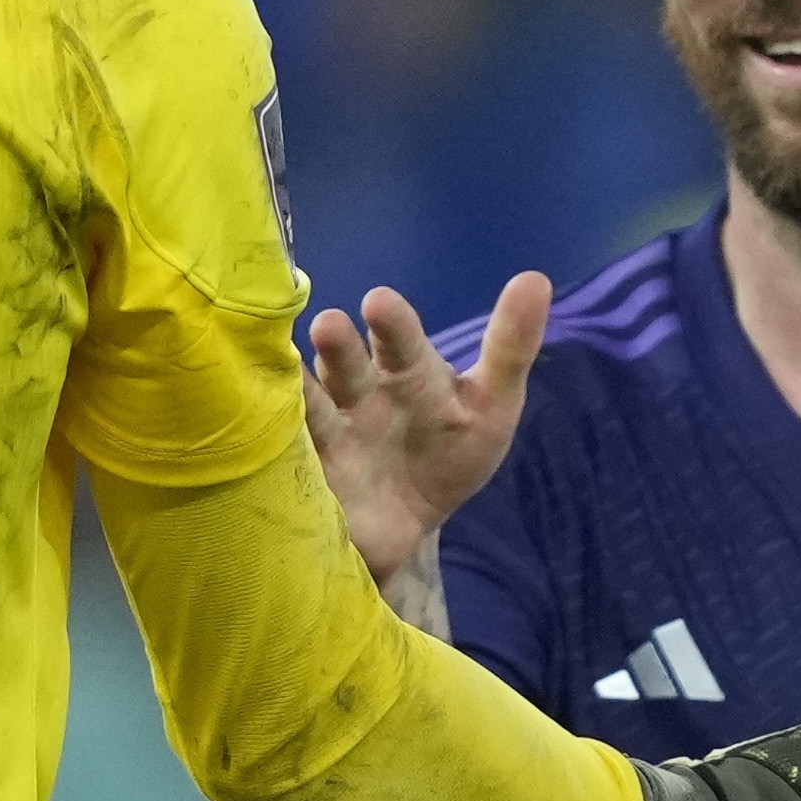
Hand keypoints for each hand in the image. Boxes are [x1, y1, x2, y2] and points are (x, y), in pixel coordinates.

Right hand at [303, 275, 546, 589]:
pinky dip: (273, 432)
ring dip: (301, 388)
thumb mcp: (492, 405)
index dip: (390, 322)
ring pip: (310, 400)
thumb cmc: (451, 452)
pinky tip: (263, 420)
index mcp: (406, 369)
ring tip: (294, 376)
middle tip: (331, 328)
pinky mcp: (304, 468)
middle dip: (338, 347)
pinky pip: (285, 446)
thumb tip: (537, 278)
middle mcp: (360, 387)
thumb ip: (511, 348)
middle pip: (347, 362)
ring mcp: (329, 427)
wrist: (406, 523)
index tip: (378, 303)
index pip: (400, 339)